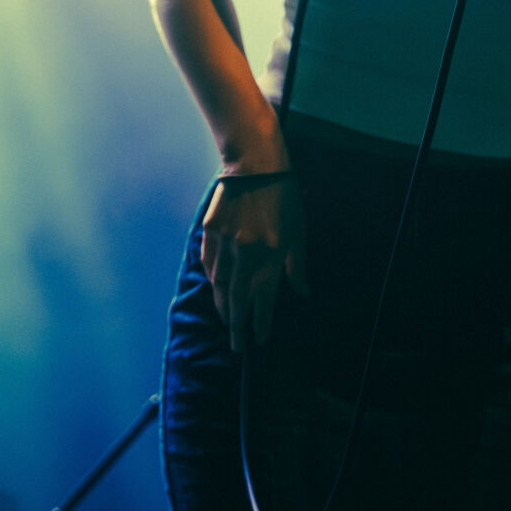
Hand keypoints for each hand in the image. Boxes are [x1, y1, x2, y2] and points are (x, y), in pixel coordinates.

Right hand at [201, 155, 308, 350]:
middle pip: (237, 300)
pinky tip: (216, 288)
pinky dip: (212, 278)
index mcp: (270, 255)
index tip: (258, 341)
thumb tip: (302, 292)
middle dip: (237, 326)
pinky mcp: (210, 232)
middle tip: (236, 345)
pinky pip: (208, 263)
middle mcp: (245, 254)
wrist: (255, 165)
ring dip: (222, 306)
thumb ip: (298, 264)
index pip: (263, 300)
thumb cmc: (284, 195)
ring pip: (219, 285)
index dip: (261, 323)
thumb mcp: (299, 230)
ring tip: (227, 320)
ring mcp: (224, 244)